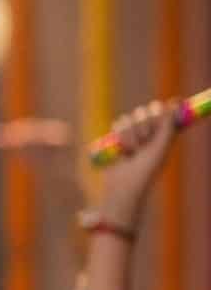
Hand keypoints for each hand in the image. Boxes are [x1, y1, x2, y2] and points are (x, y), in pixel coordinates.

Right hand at [89, 100, 179, 232]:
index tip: (168, 106)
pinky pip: (118, 124)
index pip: (166, 112)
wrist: (124, 186)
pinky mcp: (117, 138)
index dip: (166, 109)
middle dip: (144, 125)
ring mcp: (133, 134)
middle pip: (147, 111)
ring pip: (131, 118)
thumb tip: (172, 103)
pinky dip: (120, 136)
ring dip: (130, 134)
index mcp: (165, 134)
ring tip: (131, 151)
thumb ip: (167, 126)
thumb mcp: (161, 148)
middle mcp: (150, 132)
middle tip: (144, 141)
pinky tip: (122, 150)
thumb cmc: (146, 170)